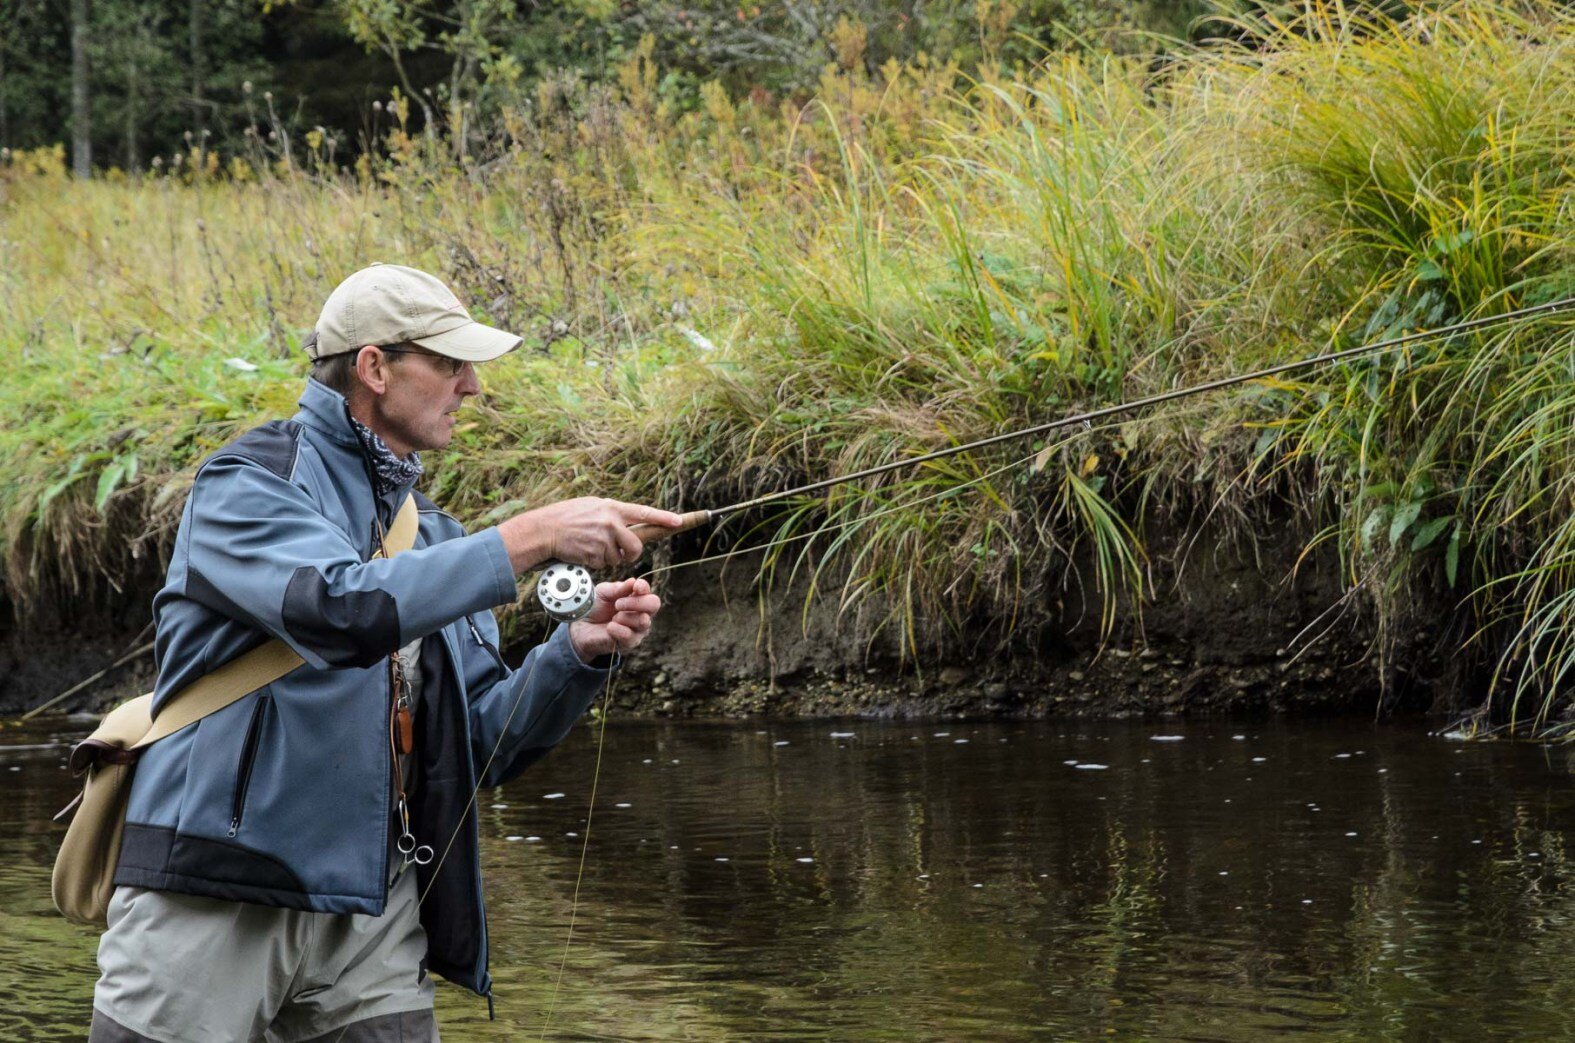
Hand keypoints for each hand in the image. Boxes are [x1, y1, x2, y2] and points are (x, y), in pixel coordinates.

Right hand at [497, 498, 681, 573]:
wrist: (544, 530)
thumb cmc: (567, 517)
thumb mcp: (591, 506)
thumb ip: (612, 513)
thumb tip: (630, 522)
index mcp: (611, 507)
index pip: (643, 513)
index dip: (663, 518)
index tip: (679, 522)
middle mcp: (610, 522)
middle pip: (636, 546)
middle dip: (632, 553)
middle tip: (624, 553)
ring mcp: (603, 540)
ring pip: (619, 558)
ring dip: (608, 557)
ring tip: (590, 545)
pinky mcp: (594, 555)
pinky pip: (604, 565)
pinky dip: (596, 562)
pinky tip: (583, 552)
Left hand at [569, 578, 662, 660]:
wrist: (581, 627)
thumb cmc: (594, 607)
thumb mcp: (602, 592)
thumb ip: (617, 588)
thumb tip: (633, 581)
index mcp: (636, 597)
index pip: (647, 590)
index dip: (643, 587)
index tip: (635, 587)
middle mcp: (642, 612)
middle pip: (654, 604)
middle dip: (637, 602)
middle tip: (618, 604)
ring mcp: (638, 628)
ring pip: (643, 621)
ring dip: (625, 617)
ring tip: (613, 618)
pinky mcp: (630, 642)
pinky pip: (630, 635)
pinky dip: (618, 630)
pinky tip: (610, 627)